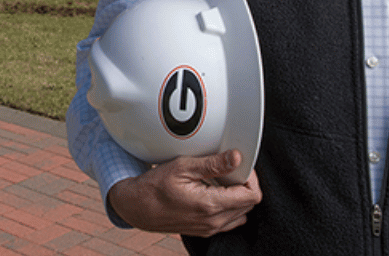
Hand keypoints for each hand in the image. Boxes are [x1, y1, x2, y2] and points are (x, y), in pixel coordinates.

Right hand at [107, 150, 261, 236]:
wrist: (136, 207)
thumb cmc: (154, 186)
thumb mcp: (182, 167)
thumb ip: (213, 164)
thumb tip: (237, 158)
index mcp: (211, 205)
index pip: (252, 195)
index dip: (250, 177)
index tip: (239, 165)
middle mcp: (213, 221)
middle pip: (248, 205)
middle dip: (244, 184)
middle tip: (229, 169)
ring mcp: (209, 228)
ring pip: (241, 213)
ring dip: (237, 196)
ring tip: (220, 180)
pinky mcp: (204, 230)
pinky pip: (228, 220)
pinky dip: (228, 205)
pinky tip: (213, 191)